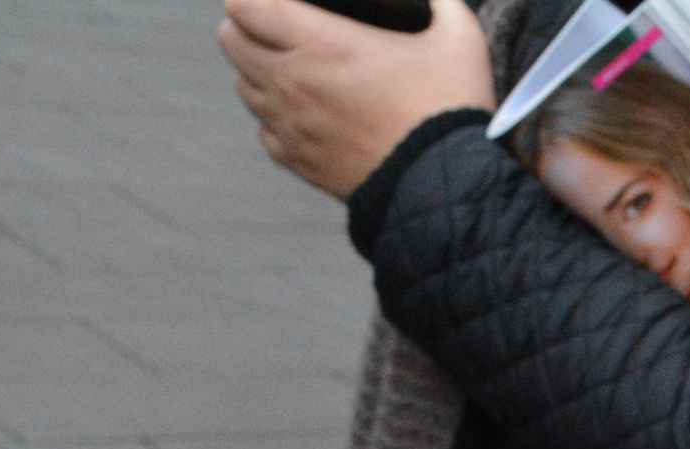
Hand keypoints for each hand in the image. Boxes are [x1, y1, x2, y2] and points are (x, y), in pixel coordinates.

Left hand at [219, 0, 493, 200]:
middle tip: (275, 27)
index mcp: (322, 43)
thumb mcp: (459, 38)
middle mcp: (293, 82)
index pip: (244, 5)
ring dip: (259, 72)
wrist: (448, 188)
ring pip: (243, 85)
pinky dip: (277, 119)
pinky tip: (305, 115)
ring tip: (291, 70)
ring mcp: (291, 125)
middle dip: (246, 26)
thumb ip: (441, 2)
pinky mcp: (299, 161)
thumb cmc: (451, 108)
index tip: (276, 0)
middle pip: (229, 39)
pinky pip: (265, 131)